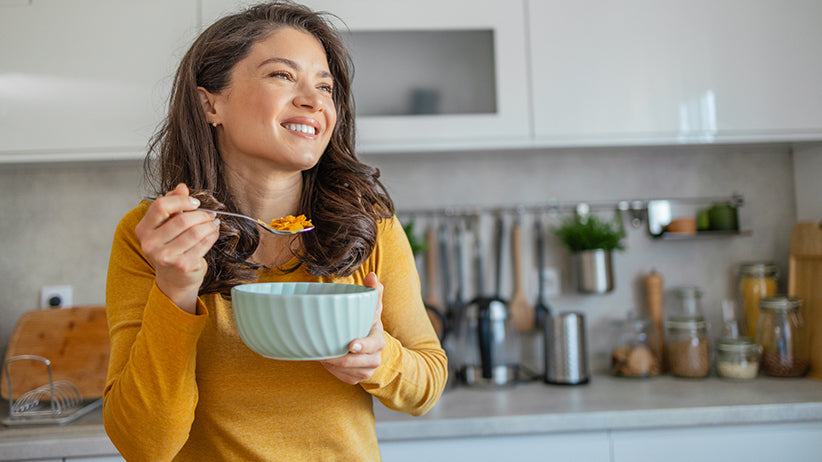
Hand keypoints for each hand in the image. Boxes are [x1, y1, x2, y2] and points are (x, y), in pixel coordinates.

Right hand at [135, 183, 219, 312]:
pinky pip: (202, 244)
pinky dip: (212, 236)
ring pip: (195, 232)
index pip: (160, 206)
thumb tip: (182, 187)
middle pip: (182, 220)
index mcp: (143, 229)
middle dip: (201, 214)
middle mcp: (150, 244)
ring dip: (209, 225)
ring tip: (214, 223)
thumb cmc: (171, 247)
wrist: (174, 278)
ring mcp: (165, 256)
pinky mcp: (181, 265)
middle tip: (211, 214)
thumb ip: (172, 204)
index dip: (181, 201)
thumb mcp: (167, 224)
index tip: (195, 202)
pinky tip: (214, 233)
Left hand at [320, 273, 385, 384]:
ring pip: (347, 371)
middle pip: (356, 361)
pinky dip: (332, 370)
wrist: (371, 348)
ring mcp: (367, 370)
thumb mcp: (372, 308)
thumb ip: (373, 292)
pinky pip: (342, 377)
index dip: (363, 345)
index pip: (373, 344)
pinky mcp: (357, 379)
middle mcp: (375, 357)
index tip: (351, 345)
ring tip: (320, 353)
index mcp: (378, 339)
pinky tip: (325, 360)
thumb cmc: (368, 324)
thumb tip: (372, 276)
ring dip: (332, 364)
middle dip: (339, 357)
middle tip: (322, 351)